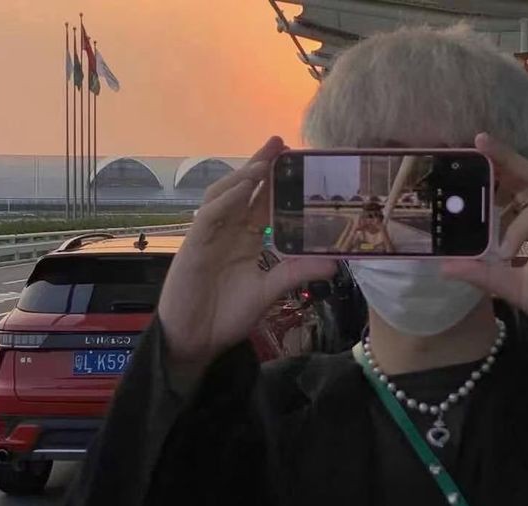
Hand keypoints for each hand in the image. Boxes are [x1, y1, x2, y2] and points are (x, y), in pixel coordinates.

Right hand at [158, 136, 336, 366]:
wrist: (196, 340)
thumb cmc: (227, 316)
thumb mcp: (268, 292)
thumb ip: (295, 274)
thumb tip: (334, 265)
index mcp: (246, 240)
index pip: (263, 203)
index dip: (278, 182)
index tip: (299, 162)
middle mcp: (227, 232)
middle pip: (244, 191)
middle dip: (261, 166)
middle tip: (281, 143)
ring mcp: (209, 237)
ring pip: (224, 196)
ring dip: (242, 177)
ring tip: (264, 160)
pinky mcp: (193, 246)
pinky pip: (208, 217)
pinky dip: (225, 201)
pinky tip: (242, 189)